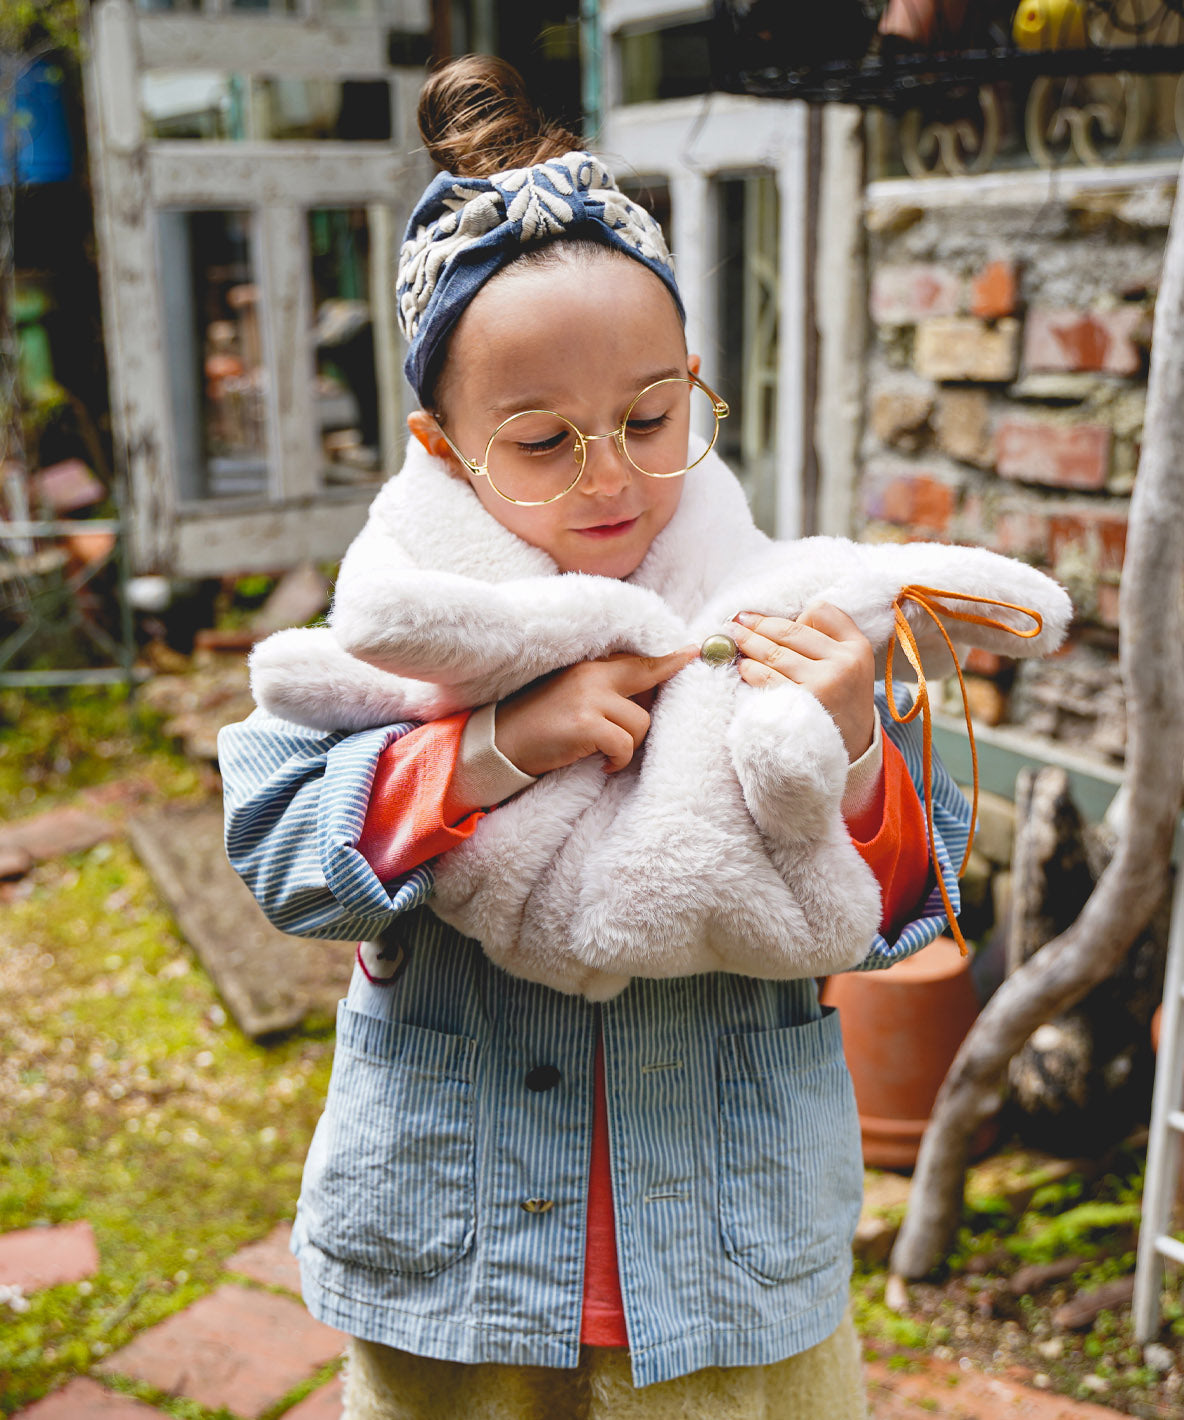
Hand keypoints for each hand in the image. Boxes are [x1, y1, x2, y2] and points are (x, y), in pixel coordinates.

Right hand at [494, 647, 698, 776]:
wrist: (499, 744)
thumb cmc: (537, 723)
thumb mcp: (570, 694)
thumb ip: (604, 689)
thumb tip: (647, 697)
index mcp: (588, 665)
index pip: (637, 658)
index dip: (667, 659)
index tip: (692, 652)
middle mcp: (591, 674)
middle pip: (647, 678)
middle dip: (655, 703)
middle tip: (644, 724)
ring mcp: (588, 698)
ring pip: (641, 721)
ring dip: (630, 743)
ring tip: (607, 752)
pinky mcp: (585, 725)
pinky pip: (625, 744)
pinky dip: (618, 760)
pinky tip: (603, 765)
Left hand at [731, 604, 875, 761]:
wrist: (854, 746)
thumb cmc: (843, 698)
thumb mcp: (852, 662)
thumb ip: (827, 637)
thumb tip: (775, 620)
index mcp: (857, 648)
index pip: (820, 612)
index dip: (795, 615)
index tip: (773, 619)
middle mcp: (842, 664)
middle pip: (790, 632)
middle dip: (758, 624)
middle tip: (737, 621)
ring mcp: (822, 685)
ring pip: (775, 653)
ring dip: (749, 644)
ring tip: (735, 639)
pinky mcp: (800, 706)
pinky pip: (766, 678)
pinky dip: (749, 669)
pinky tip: (743, 667)